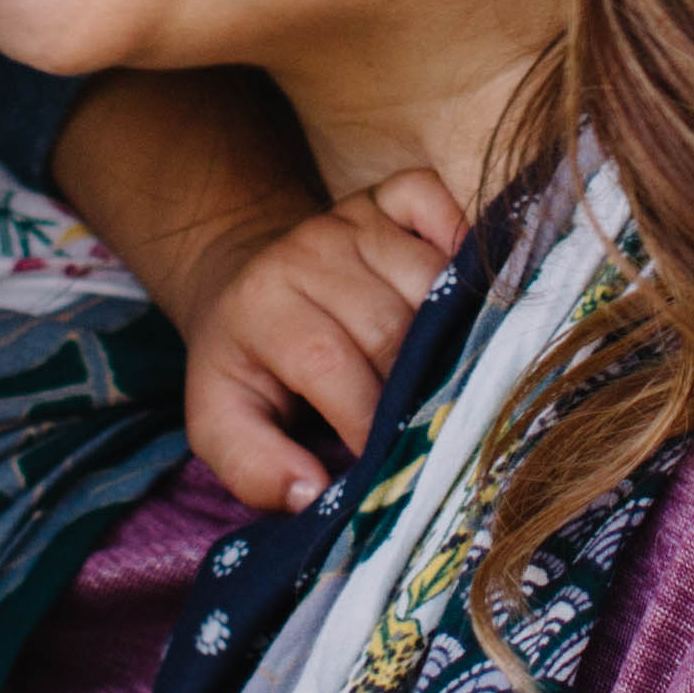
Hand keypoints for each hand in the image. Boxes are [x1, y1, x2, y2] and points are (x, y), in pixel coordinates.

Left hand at [173, 168, 459, 510]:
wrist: (244, 278)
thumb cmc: (246, 365)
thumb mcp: (221, 422)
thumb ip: (254, 467)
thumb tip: (313, 496)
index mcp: (264, 307)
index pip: (329, 363)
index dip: (368, 419)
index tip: (395, 466)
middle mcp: (309, 252)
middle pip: (390, 324)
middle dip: (420, 387)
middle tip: (441, 433)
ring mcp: (354, 220)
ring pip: (430, 278)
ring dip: (456, 332)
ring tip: (465, 382)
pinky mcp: (390, 197)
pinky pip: (440, 204)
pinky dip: (464, 241)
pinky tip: (472, 295)